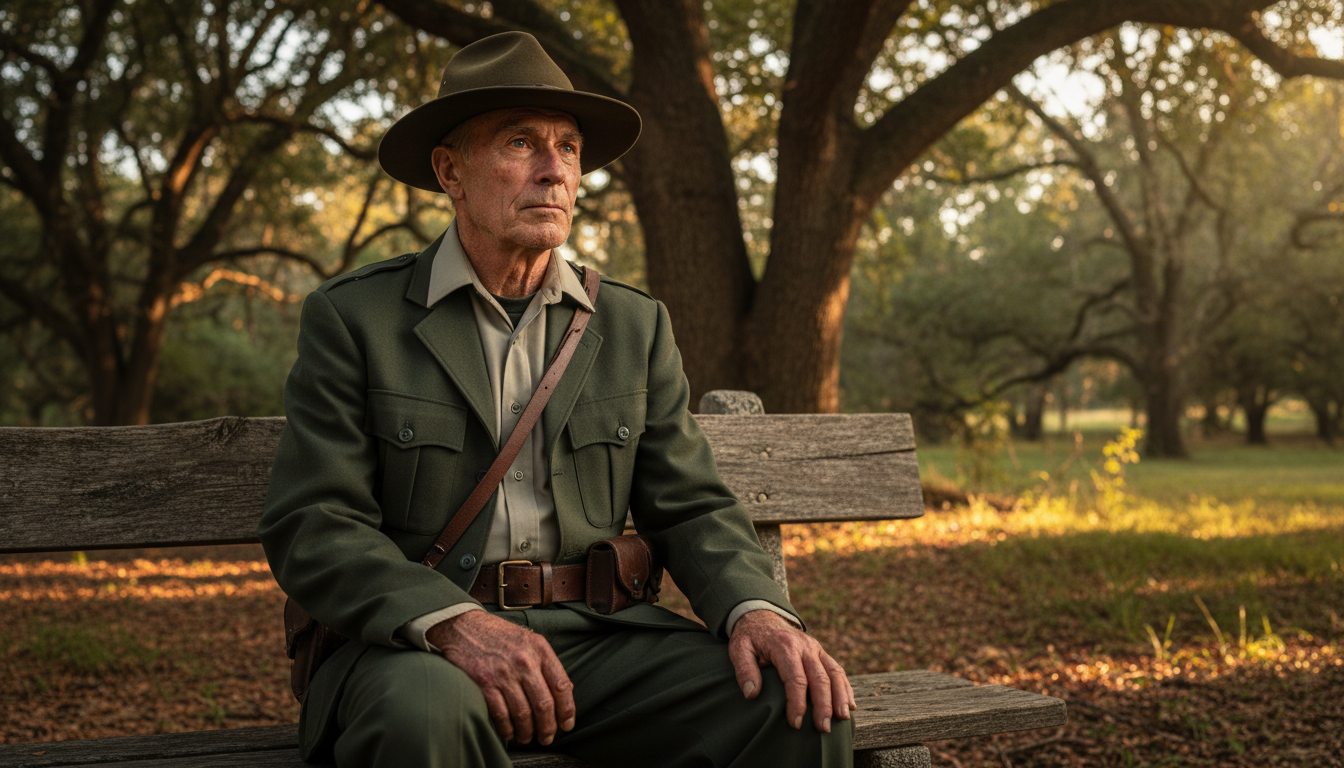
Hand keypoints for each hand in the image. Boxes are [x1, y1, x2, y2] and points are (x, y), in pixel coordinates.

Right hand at [426, 610, 575, 744]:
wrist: (463, 626)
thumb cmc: (498, 635)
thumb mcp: (528, 640)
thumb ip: (546, 663)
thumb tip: (565, 690)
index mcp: (540, 649)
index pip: (561, 685)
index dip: (567, 710)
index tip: (567, 724)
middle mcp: (524, 661)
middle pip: (544, 704)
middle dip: (548, 727)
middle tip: (547, 738)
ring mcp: (504, 673)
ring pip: (523, 713)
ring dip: (527, 732)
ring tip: (528, 737)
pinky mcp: (484, 682)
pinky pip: (501, 714)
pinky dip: (507, 729)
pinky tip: (509, 732)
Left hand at [728, 609, 856, 732]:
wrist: (762, 616)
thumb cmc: (750, 637)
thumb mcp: (738, 648)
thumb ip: (744, 670)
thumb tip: (752, 694)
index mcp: (784, 646)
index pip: (795, 678)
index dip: (797, 703)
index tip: (795, 723)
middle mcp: (804, 646)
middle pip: (819, 678)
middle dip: (823, 706)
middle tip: (823, 729)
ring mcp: (816, 649)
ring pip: (834, 673)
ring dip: (840, 697)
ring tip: (841, 719)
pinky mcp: (821, 652)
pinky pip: (837, 670)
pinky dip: (846, 688)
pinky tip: (849, 705)